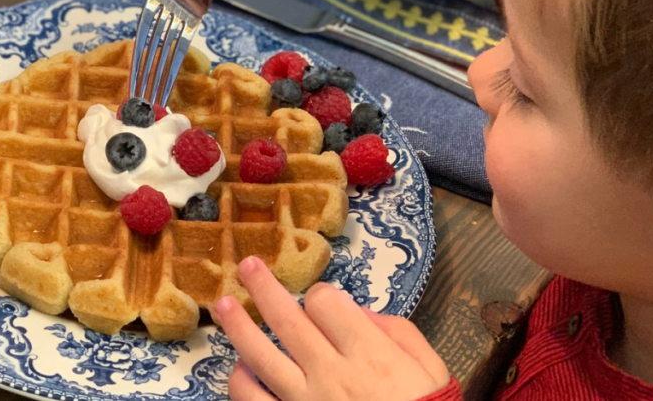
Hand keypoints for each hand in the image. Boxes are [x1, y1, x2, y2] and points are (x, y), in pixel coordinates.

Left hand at [214, 256, 450, 400]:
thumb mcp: (430, 369)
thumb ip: (396, 331)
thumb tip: (358, 310)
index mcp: (368, 354)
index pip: (325, 302)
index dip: (321, 294)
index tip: (322, 301)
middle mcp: (331, 374)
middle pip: (285, 318)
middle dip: (263, 286)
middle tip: (248, 265)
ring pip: (258, 355)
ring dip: (237, 325)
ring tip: (223, 304)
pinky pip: (253, 399)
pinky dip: (240, 380)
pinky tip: (241, 366)